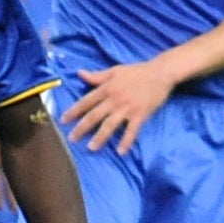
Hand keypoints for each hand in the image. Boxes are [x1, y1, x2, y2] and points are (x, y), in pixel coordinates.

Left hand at [61, 62, 176, 155]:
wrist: (160, 73)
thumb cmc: (137, 71)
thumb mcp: (114, 70)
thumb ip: (96, 76)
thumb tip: (79, 73)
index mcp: (106, 88)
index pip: (86, 101)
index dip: (74, 111)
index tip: (63, 120)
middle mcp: (114, 99)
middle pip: (94, 115)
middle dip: (82, 128)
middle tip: (71, 139)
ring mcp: (127, 108)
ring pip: (110, 125)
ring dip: (100, 137)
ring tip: (91, 148)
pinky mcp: (140, 115)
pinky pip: (131, 131)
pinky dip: (126, 141)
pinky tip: (120, 151)